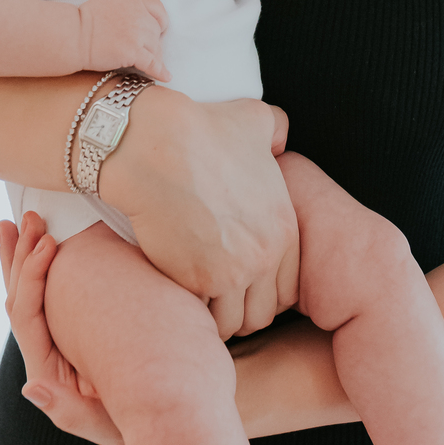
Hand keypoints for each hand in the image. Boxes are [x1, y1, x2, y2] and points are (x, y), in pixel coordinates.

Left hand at [0, 213, 125, 444]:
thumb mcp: (110, 427)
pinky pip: (60, 294)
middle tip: (25, 217)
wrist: (172, 425)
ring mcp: (66, 340)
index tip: (49, 242)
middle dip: (21, 255)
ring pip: (36, 292)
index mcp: (50, 368)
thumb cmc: (144, 429)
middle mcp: (51, 352)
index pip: (27, 315)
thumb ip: (69, 412)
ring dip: (28, 255)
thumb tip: (30, 387)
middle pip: (22, 297)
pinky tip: (60, 240)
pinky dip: (54, 265)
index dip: (31, 276)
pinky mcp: (84, 331)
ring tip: (22, 222)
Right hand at [77, 0, 169, 80]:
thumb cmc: (82, 22)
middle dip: (153, 42)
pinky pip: (153, 63)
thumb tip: (138, 21)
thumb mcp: (108, 3)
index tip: (158, 30)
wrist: (71, 35)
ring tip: (148, 64)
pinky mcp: (132, 51)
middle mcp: (137, 14)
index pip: (158, 9)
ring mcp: (136, 33)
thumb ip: (127, 8)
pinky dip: (160, 71)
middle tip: (145, 52)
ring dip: (153, 56)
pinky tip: (165, 77)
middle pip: (157, 31)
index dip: (160, 21)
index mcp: (132, 0)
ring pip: (156, 48)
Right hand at [99, 90, 299, 340]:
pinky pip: (202, 317)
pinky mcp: (197, 282)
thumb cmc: (201, 129)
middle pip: (263, 313)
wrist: (154, 145)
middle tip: (217, 298)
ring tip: (198, 301)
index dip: (264, 289)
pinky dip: (191, 312)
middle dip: (242, 309)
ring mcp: (233, 273)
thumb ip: (278, 130)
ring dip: (216, 317)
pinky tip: (178, 294)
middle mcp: (265, 255)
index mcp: (285, 227)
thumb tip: (280, 139)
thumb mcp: (255, 120)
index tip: (240, 281)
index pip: (289, 288)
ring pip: (234, 324)